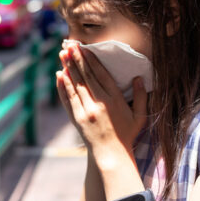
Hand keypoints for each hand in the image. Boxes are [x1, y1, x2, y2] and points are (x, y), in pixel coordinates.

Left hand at [56, 43, 147, 159]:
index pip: (101, 75)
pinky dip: (63, 86)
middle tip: (70, 44)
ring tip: (62, 53)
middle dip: (77, 59)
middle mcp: (99, 103)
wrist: (111, 155)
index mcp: (115, 100)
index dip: (92, 60)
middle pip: (86, 76)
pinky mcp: (77, 118)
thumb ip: (140, 96)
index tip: (86, 48)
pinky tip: (59, 74)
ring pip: (75, 84)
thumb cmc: (127, 135)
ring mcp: (86, 111)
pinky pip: (68, 98)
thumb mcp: (139, 116)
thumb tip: (139, 78)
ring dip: (68, 67)